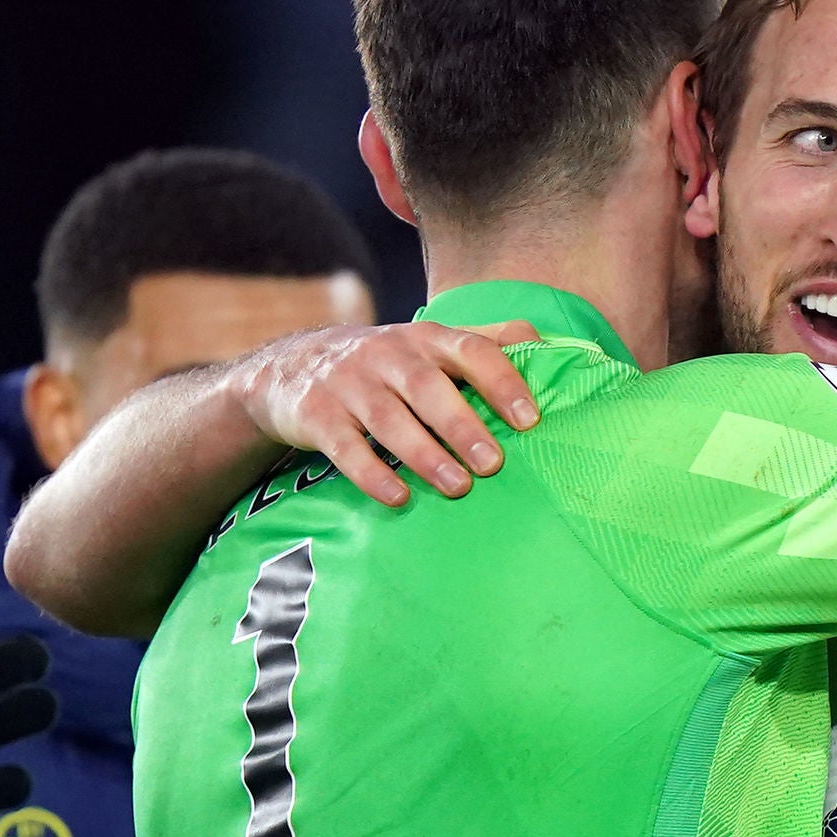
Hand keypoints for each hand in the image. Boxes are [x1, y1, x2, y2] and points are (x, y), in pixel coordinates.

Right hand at [233, 321, 541, 508]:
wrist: (290, 367)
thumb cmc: (383, 363)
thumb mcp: (429, 343)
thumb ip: (485, 340)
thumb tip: (547, 345)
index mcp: (425, 338)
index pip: (469, 350)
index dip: (501, 381)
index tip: (530, 419)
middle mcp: (387, 354)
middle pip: (427, 387)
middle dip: (462, 424)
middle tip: (493, 463)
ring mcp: (349, 383)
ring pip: (388, 418)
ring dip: (424, 454)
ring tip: (458, 487)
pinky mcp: (316, 415)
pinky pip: (344, 445)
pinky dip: (370, 472)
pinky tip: (398, 497)